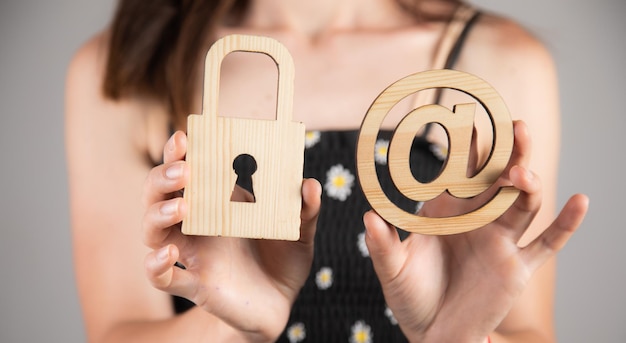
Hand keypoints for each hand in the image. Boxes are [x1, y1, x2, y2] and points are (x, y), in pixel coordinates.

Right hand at [141, 131, 320, 340]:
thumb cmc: (283, 260)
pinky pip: (162, 277)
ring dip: (159, 214)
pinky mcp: (195, 285)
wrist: (279, 304)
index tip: (184, 137)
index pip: (187, 170)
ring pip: (154, 230)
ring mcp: (193, 253)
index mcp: (219, 202)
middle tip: (185, 170)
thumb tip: (310, 184)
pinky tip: (167, 254)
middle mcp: (198, 224)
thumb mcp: (301, 232)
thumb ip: (306, 210)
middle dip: (163, 176)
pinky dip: (156, 265)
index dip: (178, 152)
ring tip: (182, 206)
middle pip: (159, 193)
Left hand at [363, 121, 588, 341]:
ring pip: (522, 204)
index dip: (466, 146)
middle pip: (497, 180)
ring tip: (522, 172)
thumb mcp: (392, 270)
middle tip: (515, 124)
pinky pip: (546, 244)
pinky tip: (581, 200)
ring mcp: (499, 242)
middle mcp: (475, 220)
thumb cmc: (408, 295)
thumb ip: (382, 244)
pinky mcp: (517, 268)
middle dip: (508, 154)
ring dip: (527, 185)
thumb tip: (367, 218)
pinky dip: (566, 224)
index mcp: (445, 212)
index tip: (468, 116)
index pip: (460, 172)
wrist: (431, 332)